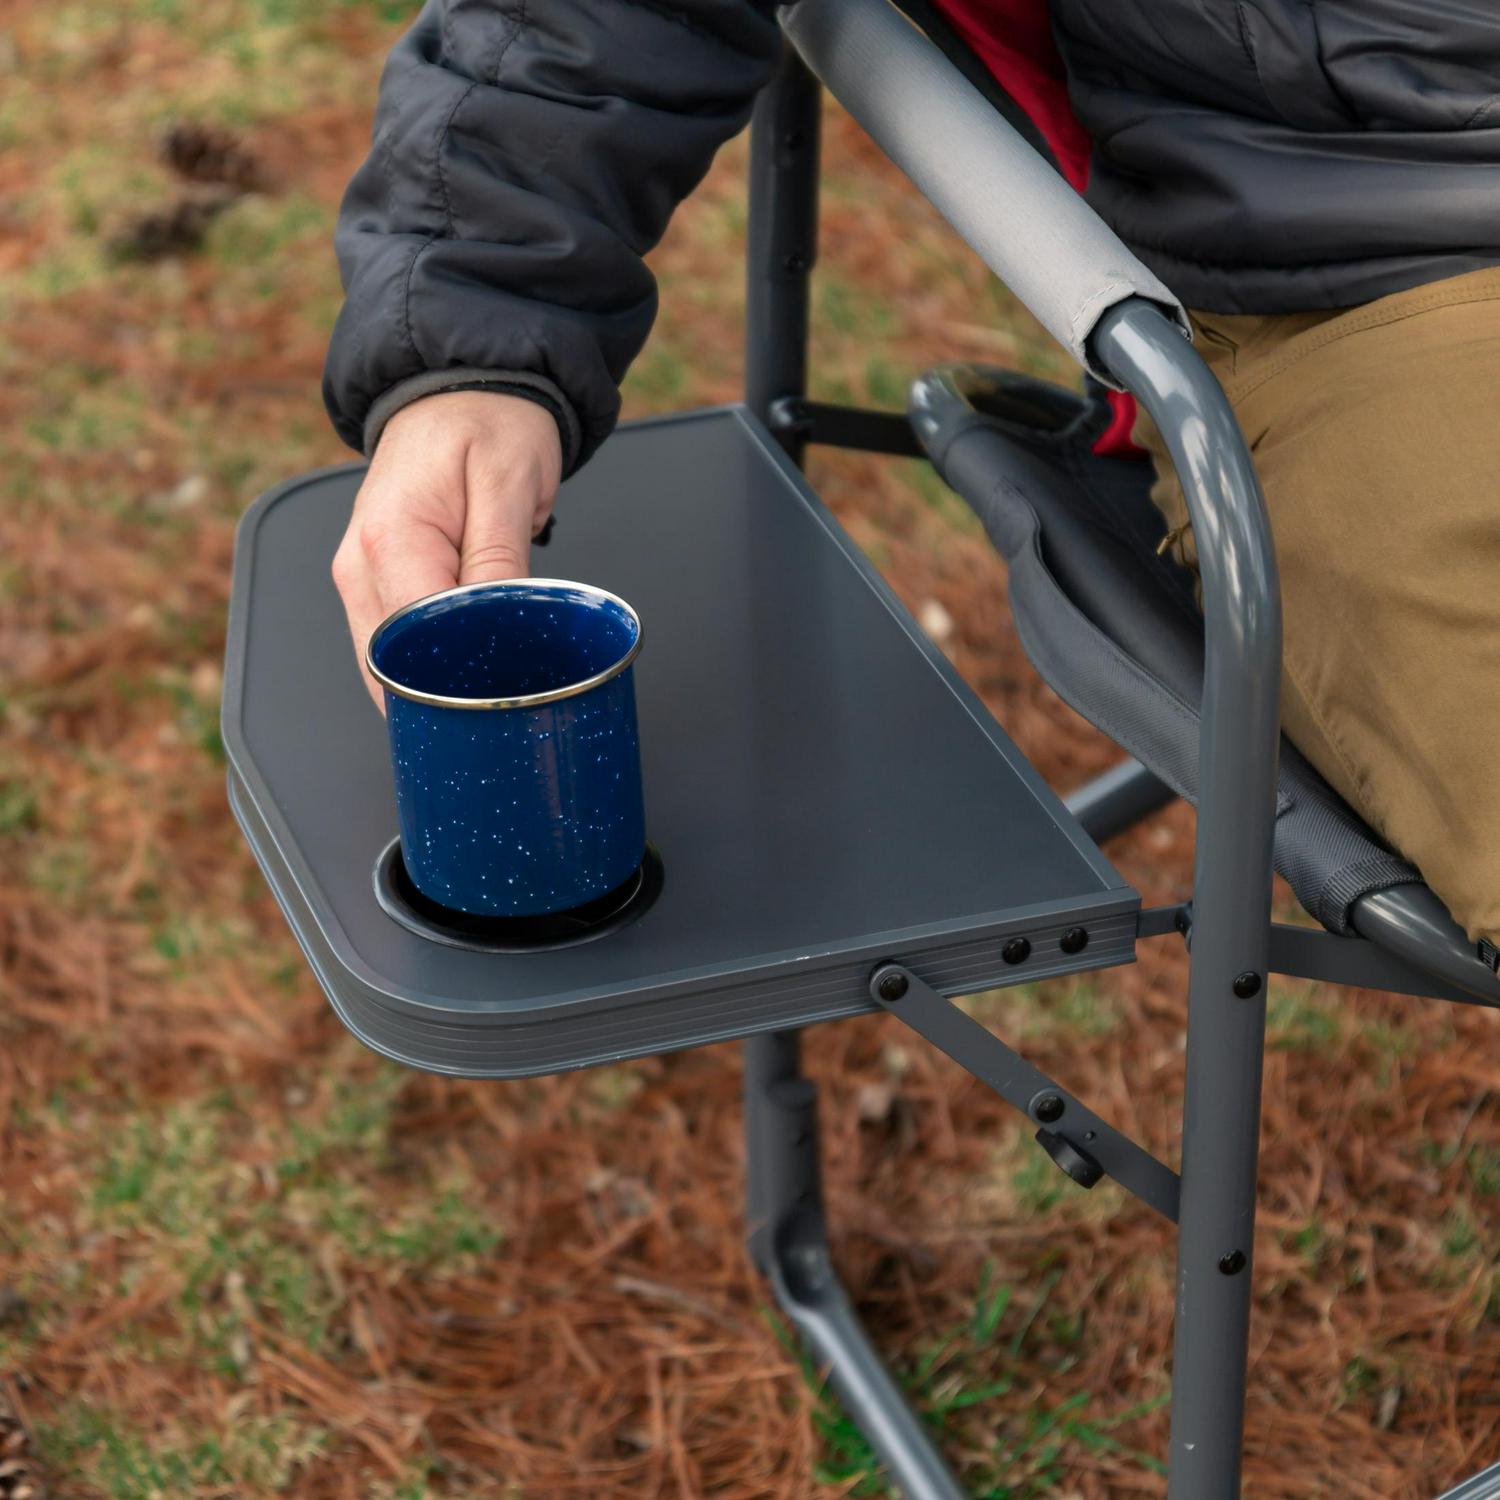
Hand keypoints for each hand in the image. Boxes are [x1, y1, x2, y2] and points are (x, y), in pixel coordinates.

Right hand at [332, 390, 562, 707]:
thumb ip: (499, 561)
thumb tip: (498, 627)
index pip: (414, 643)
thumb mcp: (509, 484)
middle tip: (506, 694)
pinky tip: (466, 664)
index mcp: (389, 539)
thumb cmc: (488, 423)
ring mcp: (359, 577)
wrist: (459, 387)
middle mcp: (358, 564)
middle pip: (393, 666)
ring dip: (436, 679)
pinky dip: (428, 660)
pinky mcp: (372, 583)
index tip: (505, 687)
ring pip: (389, 664)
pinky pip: (395, 643)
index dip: (459, 676)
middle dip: (446, 690)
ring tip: (491, 677)